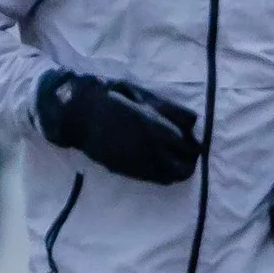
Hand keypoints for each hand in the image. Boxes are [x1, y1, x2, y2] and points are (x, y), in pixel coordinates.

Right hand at [35, 68, 200, 185]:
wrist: (79, 115)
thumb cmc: (109, 97)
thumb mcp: (140, 94)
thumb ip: (166, 107)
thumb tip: (192, 121)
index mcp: (156, 121)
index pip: (189, 136)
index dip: (194, 137)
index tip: (193, 136)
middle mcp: (153, 143)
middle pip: (188, 156)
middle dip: (191, 153)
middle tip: (189, 149)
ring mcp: (143, 159)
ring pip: (176, 172)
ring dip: (182, 166)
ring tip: (179, 161)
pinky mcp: (132, 170)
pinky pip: (159, 178)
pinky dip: (167, 174)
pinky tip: (164, 168)